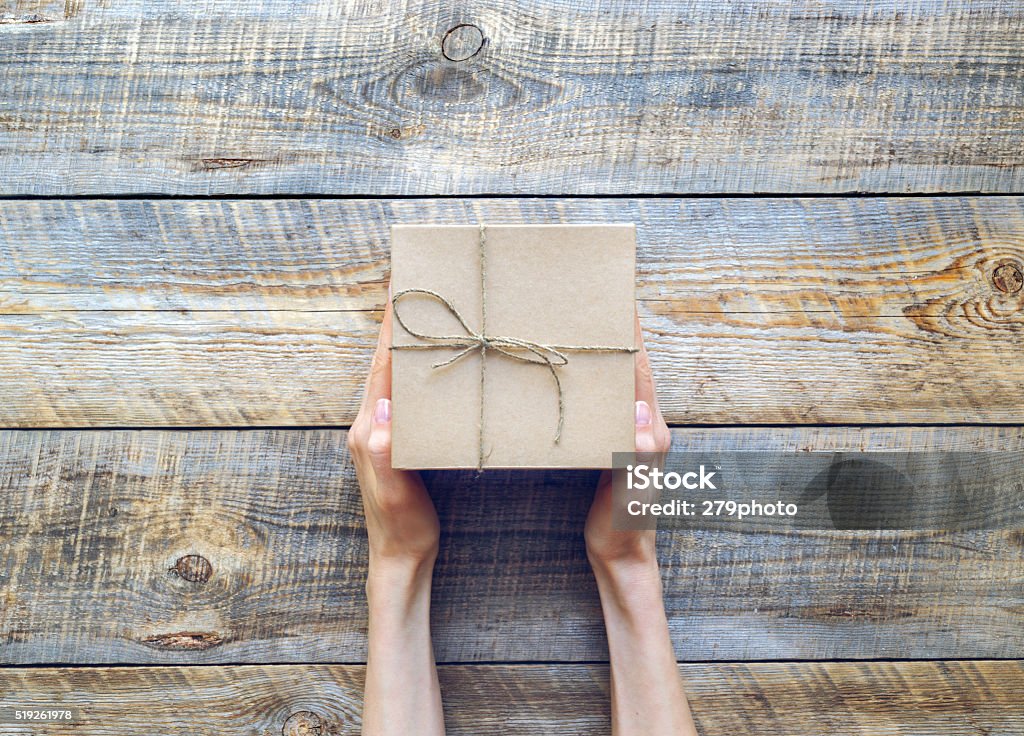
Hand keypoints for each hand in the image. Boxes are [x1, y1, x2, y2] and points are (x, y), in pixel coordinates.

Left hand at [348, 289, 439, 574]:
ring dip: (399, 343)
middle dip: (393, 324)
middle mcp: (368, 426)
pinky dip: (406, 368)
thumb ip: (385, 454)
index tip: (399, 292)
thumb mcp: (398, 494)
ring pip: (388, 377)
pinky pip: (396, 394)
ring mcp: (376, 434)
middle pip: (381, 365)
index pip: (382, 370)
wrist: (399, 559)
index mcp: (369, 432)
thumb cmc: (403, 529)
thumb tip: (386, 407)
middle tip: (409, 288)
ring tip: (416, 313)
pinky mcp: (389, 442)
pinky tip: (421, 363)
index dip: (391, 330)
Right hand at [584, 313, 671, 573]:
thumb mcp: (631, 490)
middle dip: (622, 337)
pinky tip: (579, 378)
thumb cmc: (627, 525)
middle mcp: (644, 427)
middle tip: (601, 305)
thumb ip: (638, 452)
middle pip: (633, 371)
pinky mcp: (615, 447)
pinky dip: (598, 383)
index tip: (622, 304)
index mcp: (651, 430)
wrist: (623, 556)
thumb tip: (636, 408)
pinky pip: (608, 405)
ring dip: (609, 357)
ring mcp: (631, 436)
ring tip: (589, 330)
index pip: (641, 374)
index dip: (633, 338)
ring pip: (621, 386)